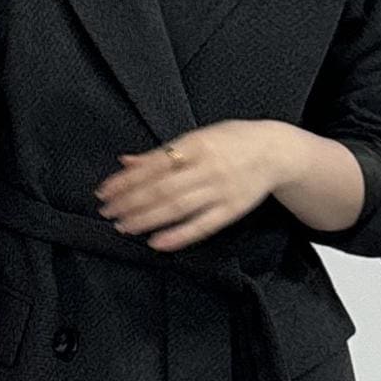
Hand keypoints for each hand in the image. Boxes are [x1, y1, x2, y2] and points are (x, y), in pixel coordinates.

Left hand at [93, 120, 290, 250]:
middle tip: (107, 212)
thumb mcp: (198, 137)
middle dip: (131, 202)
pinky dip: (178, 236)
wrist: (276, 152)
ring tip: (124, 226)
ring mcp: (221, 190)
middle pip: (162, 188)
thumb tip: (126, 162)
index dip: (127, 180)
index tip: (105, 191)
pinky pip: (202, 226)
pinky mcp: (232, 210)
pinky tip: (156, 242)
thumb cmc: (233, 141)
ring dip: (147, 219)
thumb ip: (162, 153)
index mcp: (197, 144)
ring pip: (177, 208)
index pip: (154, 165)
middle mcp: (207, 167)